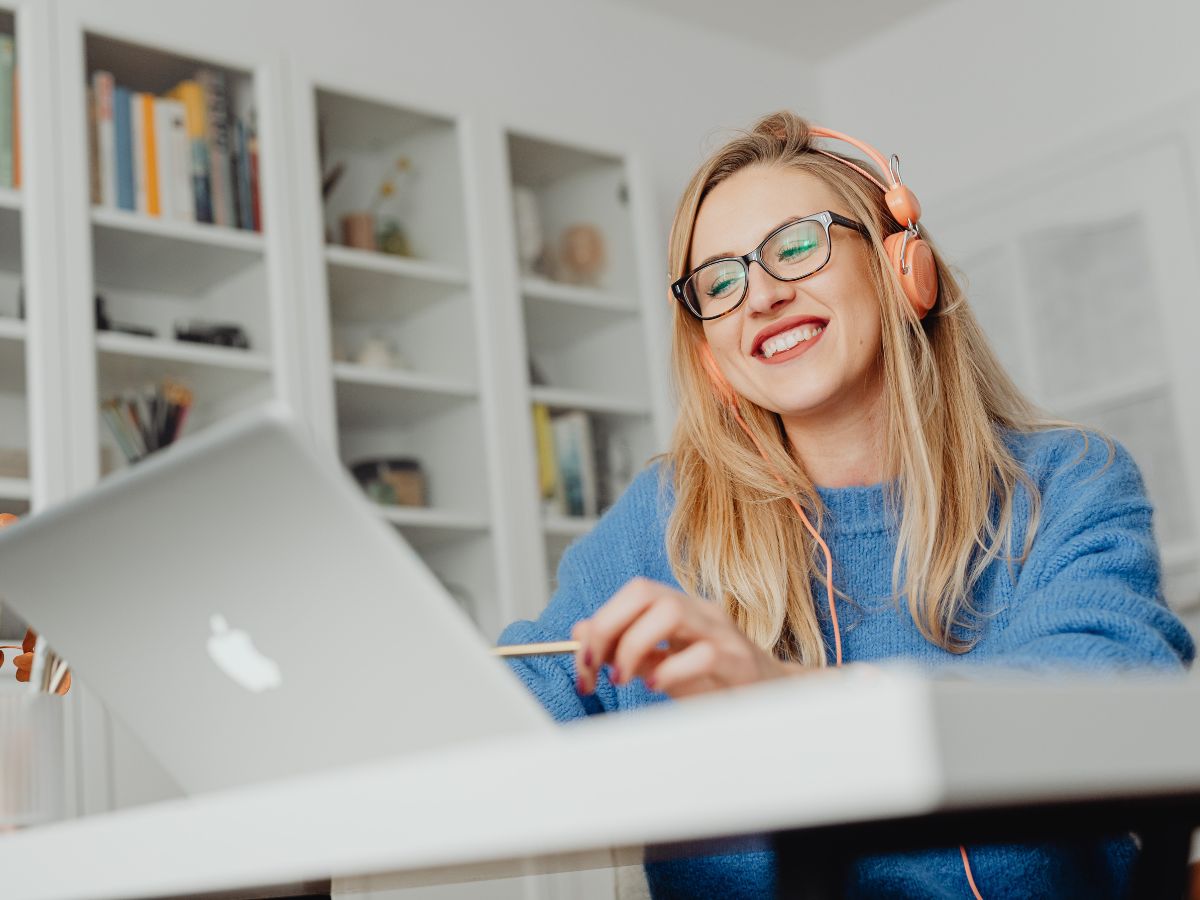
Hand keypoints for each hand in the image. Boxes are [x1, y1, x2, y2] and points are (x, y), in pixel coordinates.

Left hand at [571, 577, 803, 698]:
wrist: (776, 700)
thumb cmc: (718, 682)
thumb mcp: (664, 663)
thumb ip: (627, 647)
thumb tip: (580, 632)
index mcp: (681, 608)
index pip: (633, 593)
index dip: (600, 622)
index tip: (583, 662)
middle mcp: (701, 612)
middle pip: (645, 593)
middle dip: (608, 627)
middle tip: (595, 667)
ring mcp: (723, 634)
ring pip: (670, 613)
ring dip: (633, 646)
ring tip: (624, 678)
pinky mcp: (739, 663)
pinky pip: (702, 654)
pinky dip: (670, 671)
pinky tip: (657, 687)